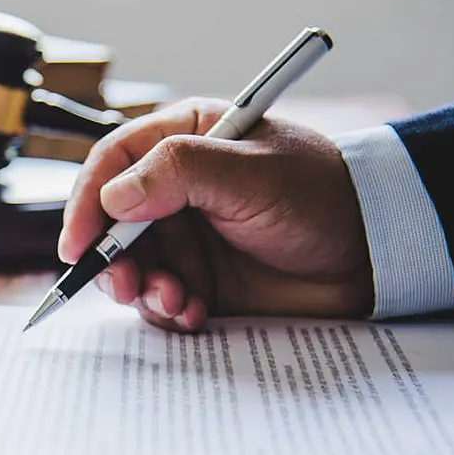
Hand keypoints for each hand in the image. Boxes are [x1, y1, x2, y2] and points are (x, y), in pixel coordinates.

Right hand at [58, 97, 374, 331]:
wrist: (374, 253)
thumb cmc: (321, 195)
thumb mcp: (251, 173)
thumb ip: (178, 173)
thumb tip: (111, 198)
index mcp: (182, 141)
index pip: (111, 165)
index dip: (86, 204)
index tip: (79, 245)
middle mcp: (174, 190)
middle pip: (110, 224)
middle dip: (111, 259)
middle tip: (126, 285)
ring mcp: (186, 236)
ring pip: (131, 266)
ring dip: (142, 290)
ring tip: (176, 300)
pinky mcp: (200, 279)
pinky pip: (160, 299)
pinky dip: (168, 311)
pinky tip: (196, 313)